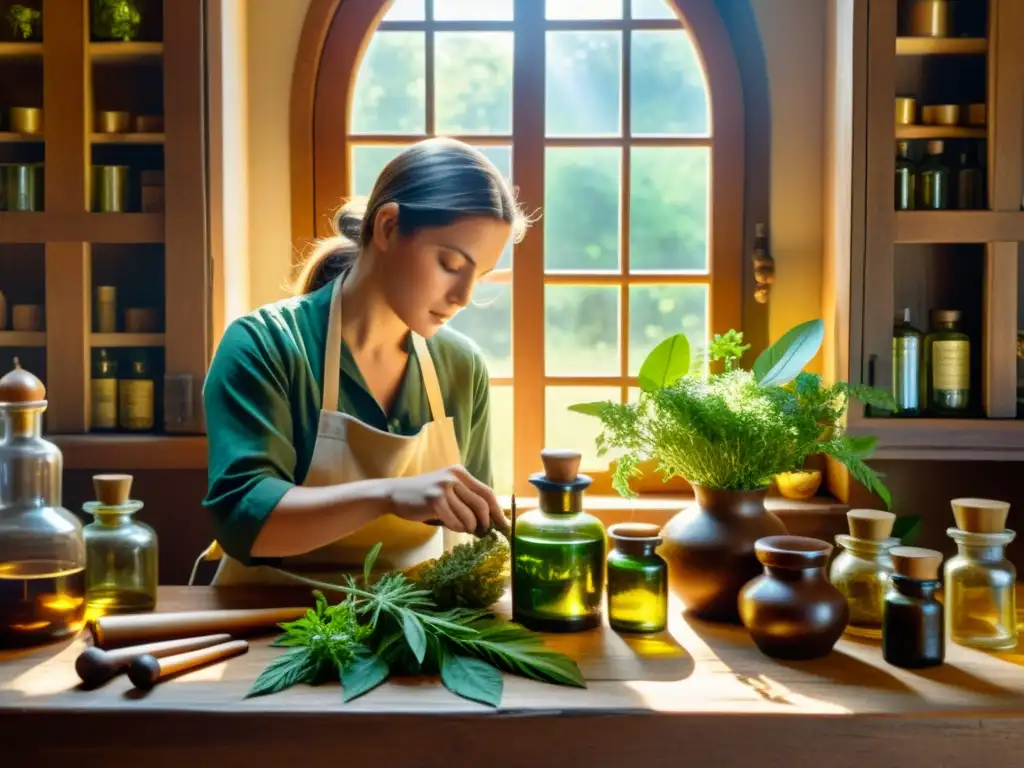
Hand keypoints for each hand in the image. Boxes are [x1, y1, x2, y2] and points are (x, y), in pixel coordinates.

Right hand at [386, 465, 506, 534]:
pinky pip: (455, 522)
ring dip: (467, 527)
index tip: (504, 525)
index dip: (497, 510)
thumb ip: (467, 500)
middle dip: (485, 523)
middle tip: (482, 532)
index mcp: (460, 473)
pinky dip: (455, 528)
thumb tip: (491, 521)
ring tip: (459, 525)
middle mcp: (454, 477)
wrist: (395, 493)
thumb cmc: (424, 496)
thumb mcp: (448, 490)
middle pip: (482, 505)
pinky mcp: (435, 500)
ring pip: (469, 517)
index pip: (487, 492)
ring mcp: (444, 488)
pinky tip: (447, 523)